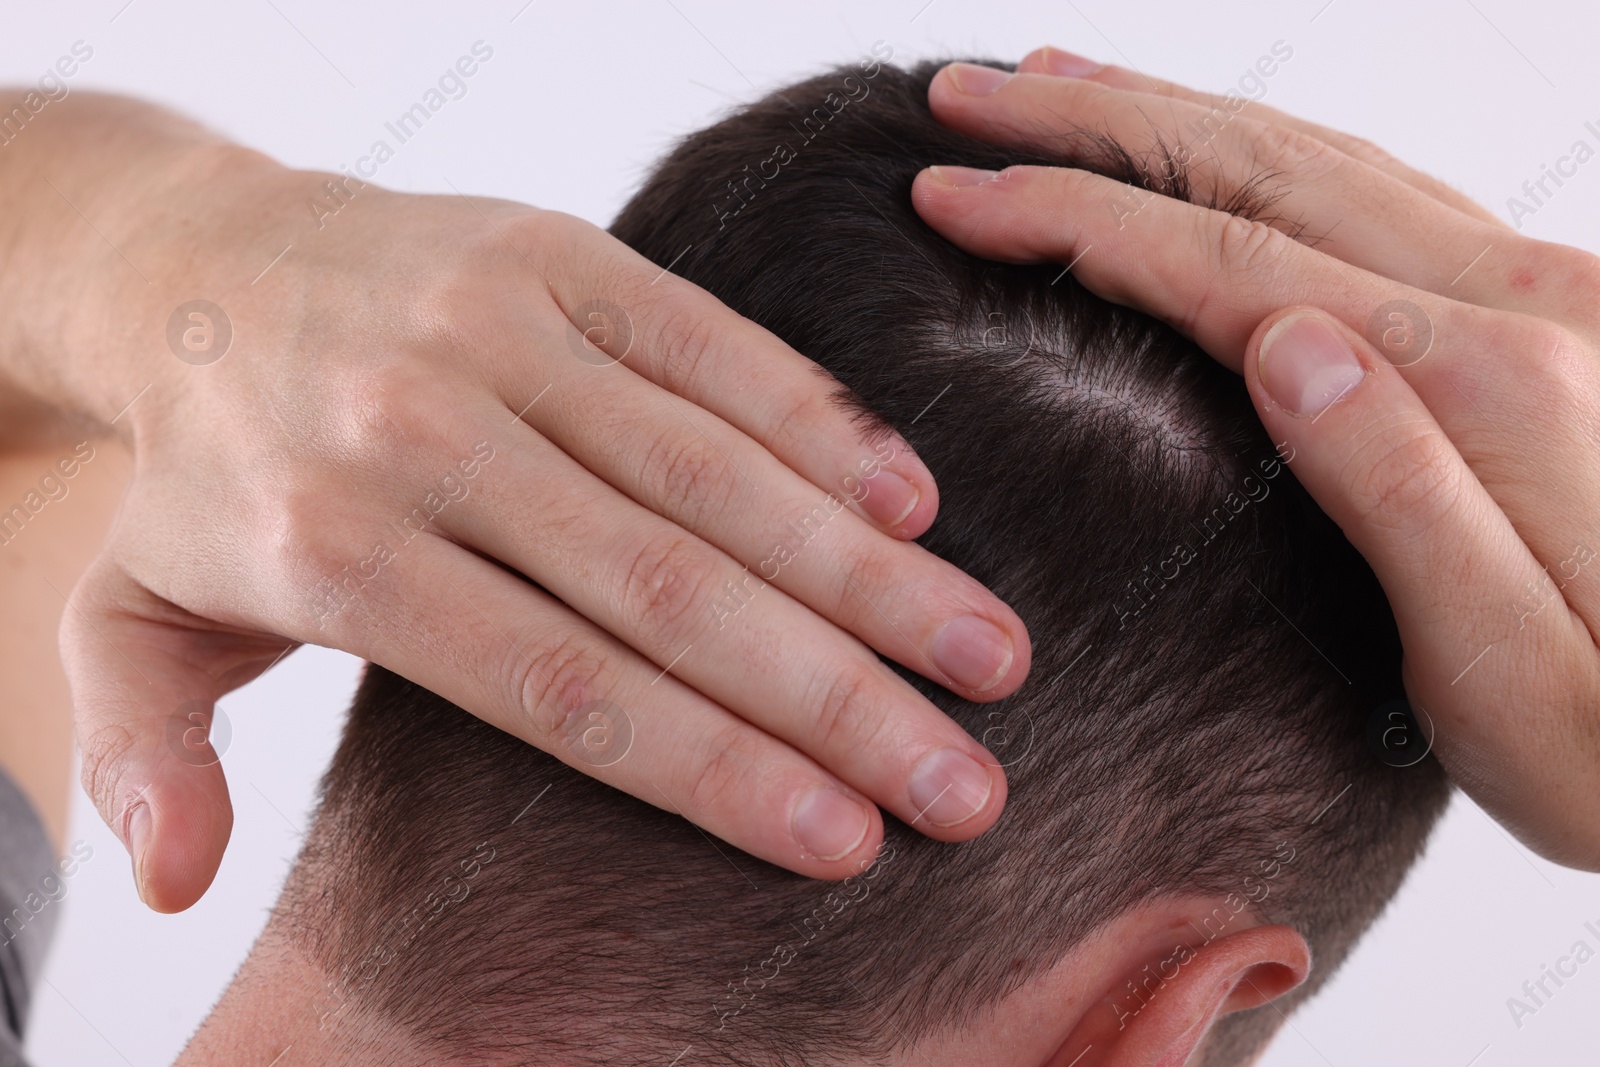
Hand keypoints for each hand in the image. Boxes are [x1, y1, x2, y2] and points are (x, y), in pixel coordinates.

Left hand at [0, 93, 1029, 909]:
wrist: (213, 260)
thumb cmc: (212, 473)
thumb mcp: (133, 619)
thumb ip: (144, 753)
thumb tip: (167, 888)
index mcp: (334, 548)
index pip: (562, 688)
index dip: (712, 771)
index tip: (845, 842)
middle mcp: (427, 433)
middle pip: (668, 591)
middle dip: (836, 699)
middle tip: (967, 784)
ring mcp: (505, 328)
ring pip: (716, 472)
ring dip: (870, 573)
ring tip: (992, 657)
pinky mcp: (563, 254)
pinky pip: (718, 346)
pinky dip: (824, 427)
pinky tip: (919, 508)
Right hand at [910, 49, 1599, 867]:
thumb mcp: (1507, 671)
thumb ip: (1404, 494)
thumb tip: (1285, 343)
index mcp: (1490, 389)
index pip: (1229, 265)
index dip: (1075, 220)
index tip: (959, 198)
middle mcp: (1521, 306)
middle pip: (1261, 171)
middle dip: (1096, 124)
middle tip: (969, 101)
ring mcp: (1539, 296)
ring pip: (1314, 162)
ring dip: (1171, 115)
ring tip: (1057, 88)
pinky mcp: (1540, 316)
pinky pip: (1369, 193)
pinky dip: (1260, 154)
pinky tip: (1210, 151)